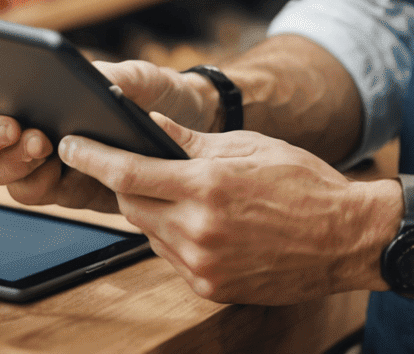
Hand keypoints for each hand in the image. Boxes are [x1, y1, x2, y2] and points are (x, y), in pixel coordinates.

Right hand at [0, 59, 220, 214]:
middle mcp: (18, 123)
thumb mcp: (140, 78)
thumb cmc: (153, 93)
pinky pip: (33, 193)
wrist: (185, 133)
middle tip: (12, 124)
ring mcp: (35, 159)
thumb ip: (116, 76)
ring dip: (11, 160)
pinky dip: (39, 183)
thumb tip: (91, 78)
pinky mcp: (60, 187)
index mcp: (24, 86)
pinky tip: (57, 169)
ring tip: (41, 142)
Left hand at [57, 112, 398, 303]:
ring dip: (151, 209)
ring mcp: (203, 266)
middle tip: (126, 162)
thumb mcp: (247, 145)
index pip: (129, 171)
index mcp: (207, 185)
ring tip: (178, 189)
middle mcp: (199, 230)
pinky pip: (173, 256)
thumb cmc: (301, 181)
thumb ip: (191, 140)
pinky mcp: (211, 288)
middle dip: (124, 182)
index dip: (93, 156)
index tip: (69, 144)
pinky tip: (197, 219)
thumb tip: (151, 126)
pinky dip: (173, 234)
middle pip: (132, 205)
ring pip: (150, 232)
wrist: (344, 237)